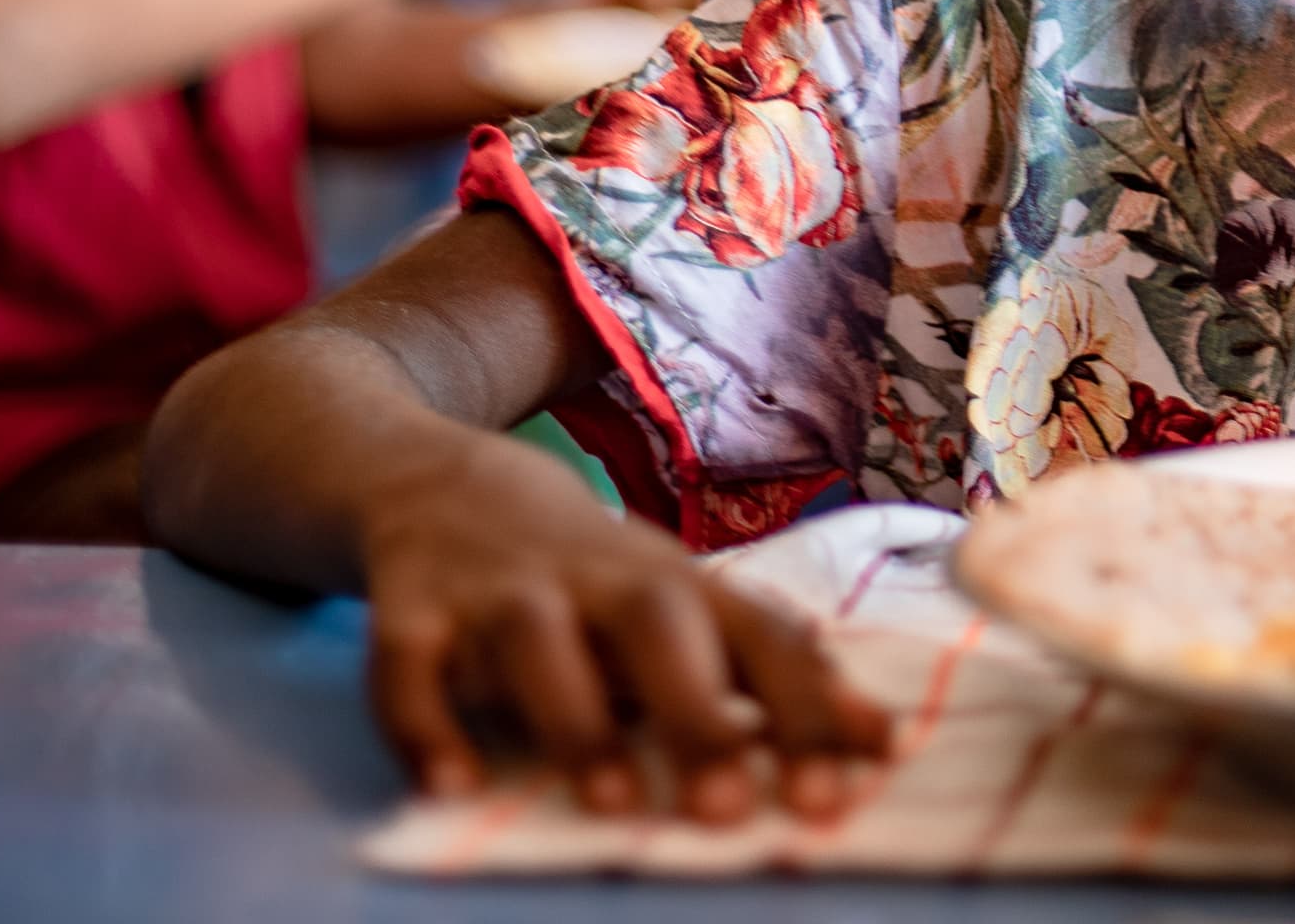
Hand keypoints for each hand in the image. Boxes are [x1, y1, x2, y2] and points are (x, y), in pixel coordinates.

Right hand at [357, 422, 890, 815]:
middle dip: (695, 713)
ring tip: (613, 806)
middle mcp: (595, 577)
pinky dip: (427, 727)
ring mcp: (500, 591)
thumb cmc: (595, 580)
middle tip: (728, 809)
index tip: (840, 790)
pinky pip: (409, 667)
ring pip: (537, 641)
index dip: (804, 708)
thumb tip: (885, 741)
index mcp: (678, 583)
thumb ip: (776, 677)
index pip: (760, 635)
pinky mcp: (411, 612)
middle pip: (656, 624)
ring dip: (576, 721)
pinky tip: (453, 789)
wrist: (444, 484)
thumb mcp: (687, 613)